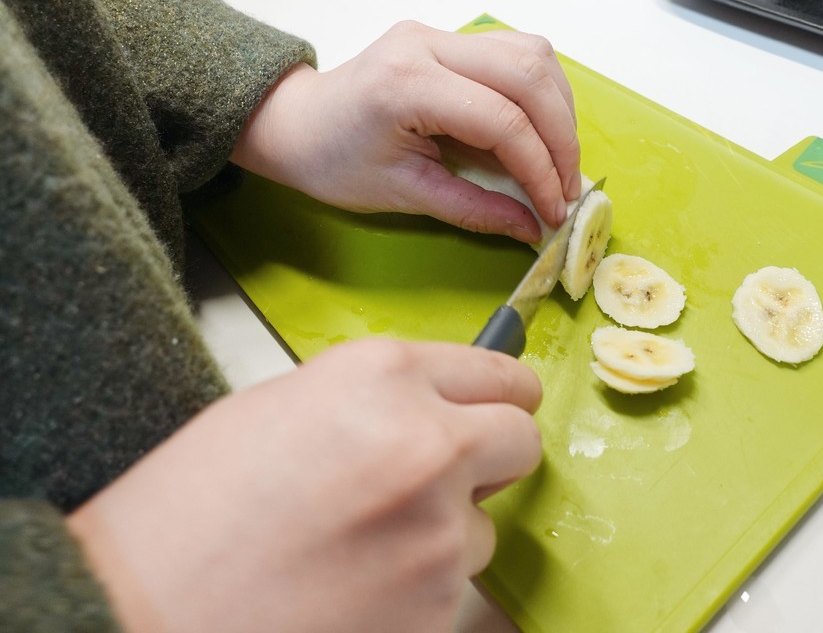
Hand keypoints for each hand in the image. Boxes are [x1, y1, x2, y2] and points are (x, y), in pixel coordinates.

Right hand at [67, 340, 542, 632]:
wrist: (142, 609)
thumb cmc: (190, 508)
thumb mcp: (285, 406)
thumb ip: (380, 399)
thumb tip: (439, 410)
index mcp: (383, 376)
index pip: (498, 373)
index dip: (499, 394)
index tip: (503, 405)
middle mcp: (428, 444)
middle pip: (519, 439)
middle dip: (491, 455)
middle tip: (445, 473)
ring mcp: (440, 533)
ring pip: (485, 524)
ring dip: (445, 531)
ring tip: (362, 547)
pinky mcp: (438, 609)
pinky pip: (455, 587)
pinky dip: (420, 587)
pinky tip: (355, 589)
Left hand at [232, 21, 580, 243]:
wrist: (298, 124)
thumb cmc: (336, 162)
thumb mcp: (404, 195)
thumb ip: (474, 209)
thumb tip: (532, 227)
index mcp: (407, 83)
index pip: (502, 120)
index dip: (540, 168)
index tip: (554, 209)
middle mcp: (427, 43)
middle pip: (528, 75)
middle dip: (561, 137)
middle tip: (566, 187)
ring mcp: (439, 33)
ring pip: (531, 54)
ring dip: (558, 108)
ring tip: (558, 159)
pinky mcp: (449, 37)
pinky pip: (515, 52)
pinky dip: (541, 91)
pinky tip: (540, 128)